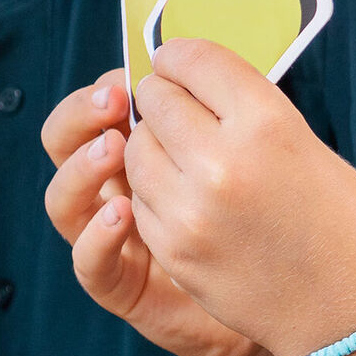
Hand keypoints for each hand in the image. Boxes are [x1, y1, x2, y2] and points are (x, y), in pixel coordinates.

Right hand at [41, 70, 266, 355]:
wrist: (292, 295)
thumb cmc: (269, 215)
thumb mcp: (243, 154)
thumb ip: (213, 114)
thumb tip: (196, 60)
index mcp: (140, 147)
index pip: (99, 103)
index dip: (111, 83)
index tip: (140, 67)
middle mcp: (115, 188)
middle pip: (65, 141)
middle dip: (85, 113)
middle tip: (116, 97)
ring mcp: (112, 238)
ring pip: (63, 198)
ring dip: (82, 167)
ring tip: (113, 147)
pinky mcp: (122, 285)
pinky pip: (88, 264)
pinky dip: (96, 238)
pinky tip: (123, 216)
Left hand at [126, 40, 355, 355]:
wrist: (349, 318)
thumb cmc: (345, 226)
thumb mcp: (312, 149)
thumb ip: (253, 114)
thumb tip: (199, 84)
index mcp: (267, 125)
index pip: (197, 60)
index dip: (183, 54)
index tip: (178, 59)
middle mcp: (222, 163)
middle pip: (158, 100)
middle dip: (164, 96)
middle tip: (175, 102)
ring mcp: (190, 212)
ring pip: (136, 148)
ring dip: (152, 143)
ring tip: (179, 152)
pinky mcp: (173, 251)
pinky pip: (140, 198)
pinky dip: (154, 189)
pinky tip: (182, 194)